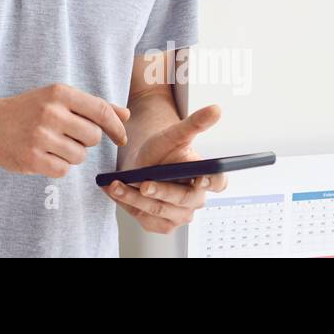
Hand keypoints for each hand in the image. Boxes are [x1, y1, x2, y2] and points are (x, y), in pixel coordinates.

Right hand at [0, 83, 128, 177]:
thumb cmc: (27, 110)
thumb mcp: (57, 99)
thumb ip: (92, 106)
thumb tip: (125, 115)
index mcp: (59, 93)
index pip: (101, 111)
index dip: (116, 128)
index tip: (121, 138)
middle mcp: (50, 112)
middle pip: (93, 137)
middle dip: (85, 140)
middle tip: (66, 134)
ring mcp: (40, 136)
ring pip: (80, 155)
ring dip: (71, 154)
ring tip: (51, 144)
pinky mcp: (32, 159)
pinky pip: (64, 170)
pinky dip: (58, 166)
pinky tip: (43, 155)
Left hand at [104, 104, 226, 233]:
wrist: (142, 163)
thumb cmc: (162, 150)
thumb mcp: (174, 135)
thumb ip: (195, 123)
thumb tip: (216, 109)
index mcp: (205, 178)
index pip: (217, 182)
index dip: (211, 182)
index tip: (199, 179)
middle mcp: (195, 200)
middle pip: (183, 200)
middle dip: (162, 191)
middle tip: (144, 183)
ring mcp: (180, 215)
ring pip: (161, 211)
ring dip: (137, 199)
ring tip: (117, 185)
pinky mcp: (162, 224)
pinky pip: (147, 219)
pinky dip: (129, 205)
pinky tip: (116, 192)